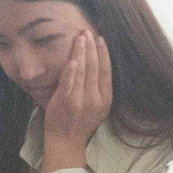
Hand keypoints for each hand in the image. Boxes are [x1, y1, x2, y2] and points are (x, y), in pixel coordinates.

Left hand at [40, 29, 112, 170]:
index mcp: (106, 99)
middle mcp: (96, 99)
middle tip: (87, 31)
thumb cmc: (79, 122)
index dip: (104, 54)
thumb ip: (97, 89)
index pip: (106, 71)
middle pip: (95, 68)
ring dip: (81, 52)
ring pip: (83, 71)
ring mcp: (81, 100)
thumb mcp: (96, 107)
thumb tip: (96, 65)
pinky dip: (71, 69)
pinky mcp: (67, 102)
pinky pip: (70, 82)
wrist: (66, 140)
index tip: (100, 39)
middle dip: (91, 48)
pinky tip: (72, 58)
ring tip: (80, 37)